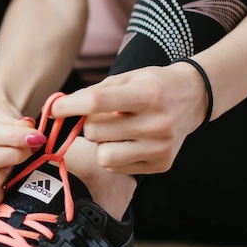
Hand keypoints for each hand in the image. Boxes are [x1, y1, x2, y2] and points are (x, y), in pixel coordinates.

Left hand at [50, 63, 207, 174]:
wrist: (192, 97)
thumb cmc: (152, 85)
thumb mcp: (127, 78)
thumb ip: (93, 93)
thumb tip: (58, 111)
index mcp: (148, 94)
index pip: (97, 102)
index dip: (70, 106)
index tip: (54, 109)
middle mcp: (157, 123)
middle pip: (95, 132)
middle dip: (90, 124)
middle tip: (104, 117)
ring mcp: (160, 147)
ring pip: (103, 156)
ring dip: (101, 144)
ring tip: (117, 131)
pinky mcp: (161, 164)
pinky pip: (116, 168)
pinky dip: (114, 155)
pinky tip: (129, 141)